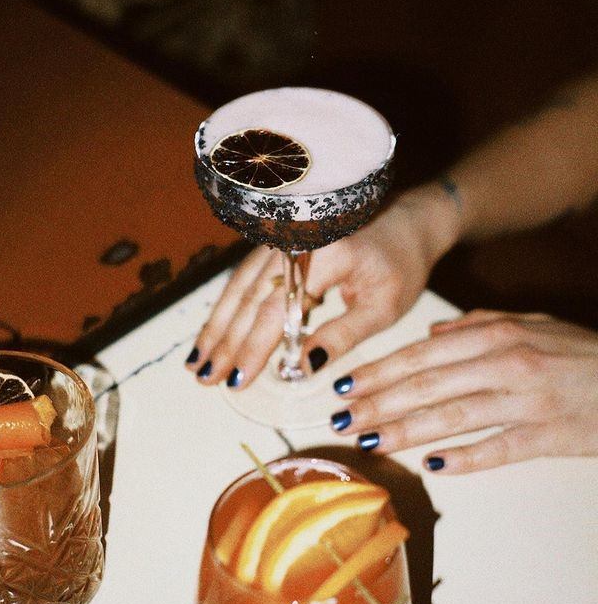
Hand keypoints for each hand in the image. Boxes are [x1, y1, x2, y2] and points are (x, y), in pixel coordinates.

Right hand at [185, 185, 458, 387]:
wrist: (406, 223)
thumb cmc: (401, 266)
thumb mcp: (383, 308)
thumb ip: (342, 336)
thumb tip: (302, 368)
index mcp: (325, 255)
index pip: (279, 309)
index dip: (254, 347)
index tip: (237, 380)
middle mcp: (295, 243)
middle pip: (250, 298)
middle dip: (225, 342)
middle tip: (204, 378)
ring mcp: (282, 242)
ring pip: (239, 289)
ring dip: (217, 327)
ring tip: (197, 362)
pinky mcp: (278, 248)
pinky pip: (245, 281)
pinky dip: (228, 310)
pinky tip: (215, 333)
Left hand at [331, 309, 597, 472]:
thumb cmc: (576, 351)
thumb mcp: (528, 324)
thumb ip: (475, 325)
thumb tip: (431, 335)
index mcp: (493, 335)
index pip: (419, 355)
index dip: (377, 372)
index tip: (343, 386)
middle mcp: (504, 363)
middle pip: (426, 386)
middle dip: (377, 403)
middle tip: (340, 420)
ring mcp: (526, 400)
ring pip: (453, 416)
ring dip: (405, 431)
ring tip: (369, 442)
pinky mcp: (549, 435)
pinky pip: (499, 449)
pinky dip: (465, 457)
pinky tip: (433, 464)